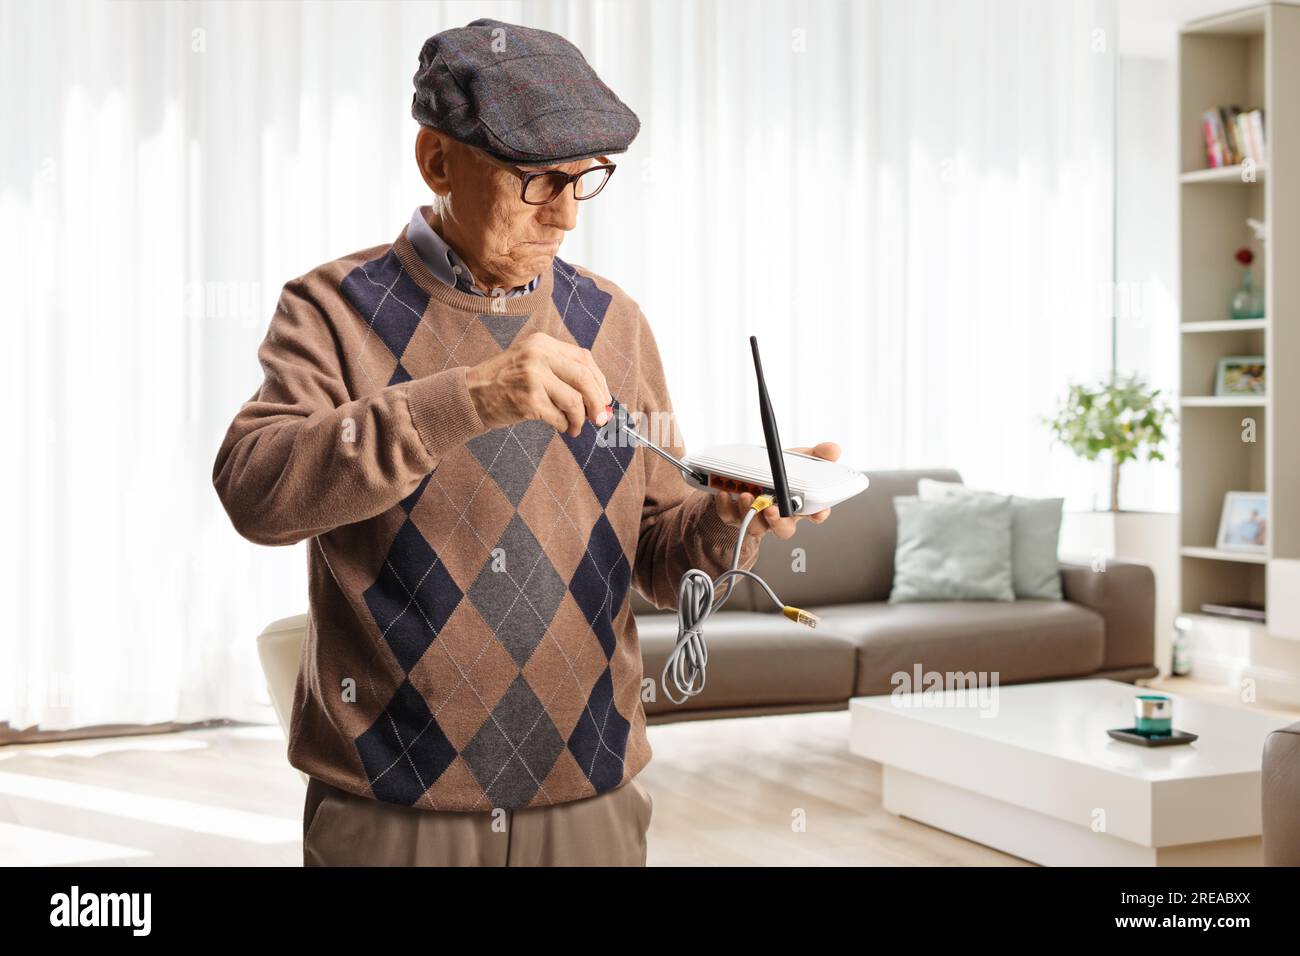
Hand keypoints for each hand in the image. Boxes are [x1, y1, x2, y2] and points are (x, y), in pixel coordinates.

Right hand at [465, 332, 611, 436]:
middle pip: (584, 378)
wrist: (470, 394)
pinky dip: (564, 425)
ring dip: (580, 419)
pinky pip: (559, 417)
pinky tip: (560, 426)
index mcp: (542, 343)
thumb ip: (562, 372)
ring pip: (574, 400)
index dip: (600, 381)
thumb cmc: (505, 382)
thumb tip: (600, 397)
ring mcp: (532, 377)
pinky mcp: (528, 400)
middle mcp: (538, 355)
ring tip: (575, 427)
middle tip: (601, 419)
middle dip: (598, 402)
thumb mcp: (532, 363)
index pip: (584, 358)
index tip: (605, 399)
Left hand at [713, 441, 840, 540]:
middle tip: (773, 509)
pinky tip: (725, 492)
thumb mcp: (799, 458)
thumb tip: (832, 449)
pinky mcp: (734, 515)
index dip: (818, 515)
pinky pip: (729, 516)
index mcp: (799, 504)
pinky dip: (726, 506)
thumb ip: (817, 455)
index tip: (817, 511)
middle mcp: (779, 516)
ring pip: (756, 527)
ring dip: (752, 513)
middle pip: (784, 529)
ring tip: (747, 495)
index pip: (815, 514)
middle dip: (778, 521)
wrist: (746, 474)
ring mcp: (757, 518)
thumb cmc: (777, 471)